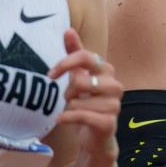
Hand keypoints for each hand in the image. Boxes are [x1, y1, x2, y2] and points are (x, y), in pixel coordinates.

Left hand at [48, 28, 121, 159]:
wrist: (96, 136)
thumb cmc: (87, 103)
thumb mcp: (79, 76)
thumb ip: (75, 53)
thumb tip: (68, 30)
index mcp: (106, 70)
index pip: (86, 57)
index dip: (65, 63)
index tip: (50, 74)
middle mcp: (115, 85)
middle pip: (80, 80)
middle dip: (68, 91)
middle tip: (69, 98)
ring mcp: (114, 105)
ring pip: (78, 101)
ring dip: (69, 107)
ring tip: (74, 110)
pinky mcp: (109, 123)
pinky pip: (81, 116)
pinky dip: (67, 118)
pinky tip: (62, 119)